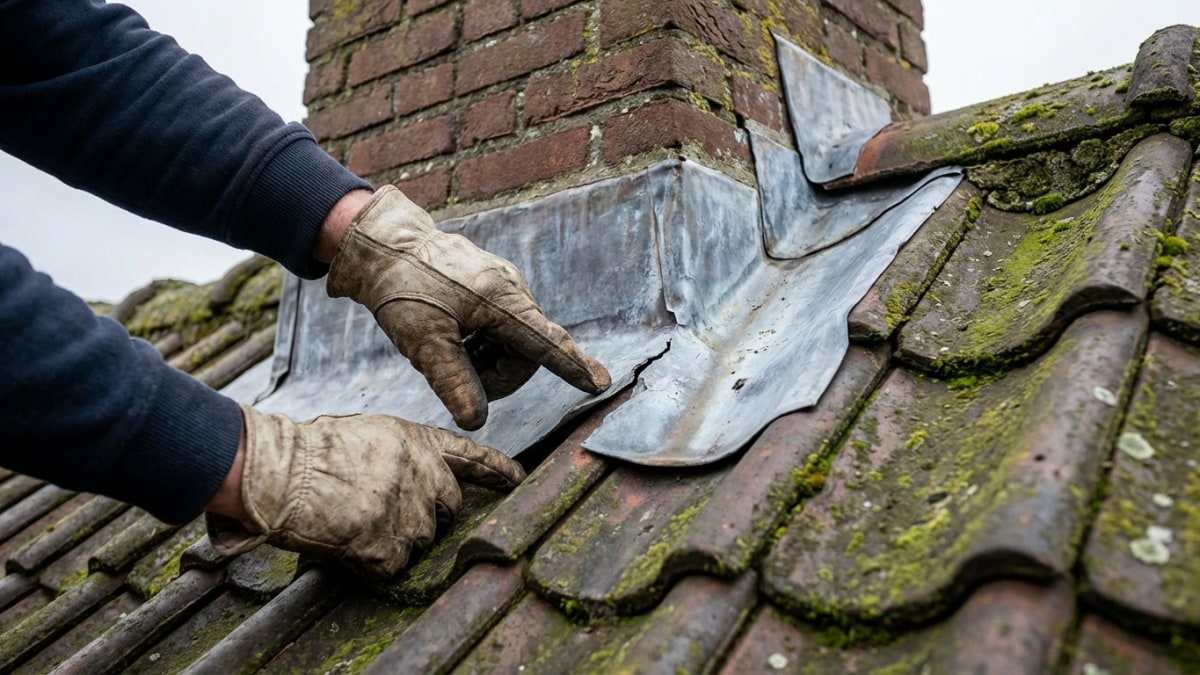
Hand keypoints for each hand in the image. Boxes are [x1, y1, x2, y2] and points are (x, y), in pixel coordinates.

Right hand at [205, 404, 525, 578]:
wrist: (286, 474)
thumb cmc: (315, 450)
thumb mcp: (371, 433)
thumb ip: (402, 454)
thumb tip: (412, 478)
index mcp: (421, 443)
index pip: (472, 457)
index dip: (497, 470)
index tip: (517, 479)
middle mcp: (428, 478)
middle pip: (450, 508)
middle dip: (430, 514)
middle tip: (390, 511)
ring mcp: (413, 516)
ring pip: (422, 540)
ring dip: (397, 538)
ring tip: (358, 520)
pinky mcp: (392, 549)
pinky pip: (393, 565)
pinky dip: (371, 561)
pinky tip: (349, 542)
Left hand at [325, 186, 610, 429]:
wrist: (384, 246)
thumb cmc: (403, 289)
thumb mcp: (422, 341)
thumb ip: (453, 382)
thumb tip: (476, 420)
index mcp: (501, 301)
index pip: (545, 342)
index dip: (572, 367)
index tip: (601, 383)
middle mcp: (511, 290)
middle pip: (525, 353)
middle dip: (496, 376)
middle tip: (456, 378)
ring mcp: (503, 286)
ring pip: (512, 343)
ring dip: (485, 360)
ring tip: (447, 352)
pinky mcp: (491, 287)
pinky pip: (500, 328)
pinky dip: (480, 344)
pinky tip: (452, 337)